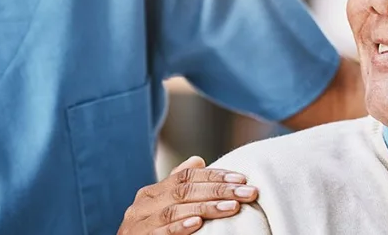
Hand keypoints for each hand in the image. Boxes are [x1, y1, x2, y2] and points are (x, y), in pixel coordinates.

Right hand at [117, 156, 258, 234]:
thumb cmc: (149, 232)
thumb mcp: (161, 207)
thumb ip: (177, 186)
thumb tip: (198, 160)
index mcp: (151, 193)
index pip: (186, 176)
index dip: (215, 176)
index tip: (242, 178)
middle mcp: (143, 204)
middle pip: (184, 190)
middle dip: (219, 190)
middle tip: (248, 192)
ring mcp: (139, 224)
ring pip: (176, 210)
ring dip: (207, 208)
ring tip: (233, 207)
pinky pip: (161, 232)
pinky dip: (180, 227)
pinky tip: (198, 223)